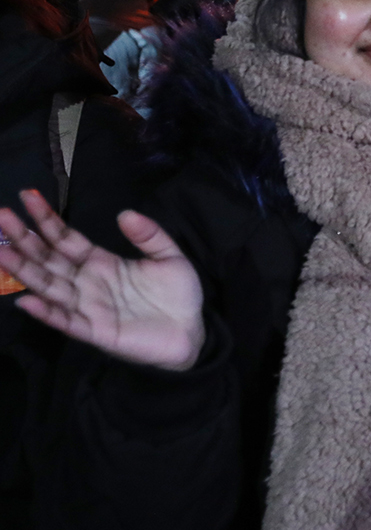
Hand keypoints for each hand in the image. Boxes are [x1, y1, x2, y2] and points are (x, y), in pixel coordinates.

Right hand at [0, 189, 205, 370]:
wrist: (192, 333)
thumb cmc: (178, 295)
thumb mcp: (170, 256)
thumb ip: (149, 235)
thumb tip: (124, 213)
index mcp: (101, 262)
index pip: (66, 238)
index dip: (46, 219)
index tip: (27, 196)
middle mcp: (87, 282)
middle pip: (48, 258)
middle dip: (24, 239)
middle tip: (1, 216)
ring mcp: (88, 307)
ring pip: (49, 286)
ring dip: (24, 270)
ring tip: (0, 251)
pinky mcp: (96, 331)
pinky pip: (67, 321)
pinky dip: (47, 312)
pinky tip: (27, 300)